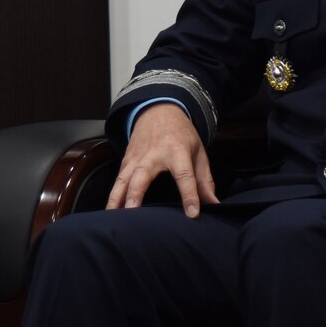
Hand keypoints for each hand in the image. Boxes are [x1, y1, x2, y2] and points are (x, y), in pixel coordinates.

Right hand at [108, 102, 219, 216]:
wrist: (158, 111)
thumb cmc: (181, 134)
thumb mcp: (198, 152)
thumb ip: (205, 180)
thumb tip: (214, 204)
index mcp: (177, 152)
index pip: (184, 175)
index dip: (189, 195)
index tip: (193, 213)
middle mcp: (153, 155)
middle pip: (142, 176)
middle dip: (136, 194)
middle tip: (132, 213)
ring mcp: (136, 158)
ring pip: (123, 179)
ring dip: (116, 197)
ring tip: (113, 216)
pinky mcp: (126, 160)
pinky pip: (118, 179)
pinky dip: (113, 194)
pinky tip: (111, 210)